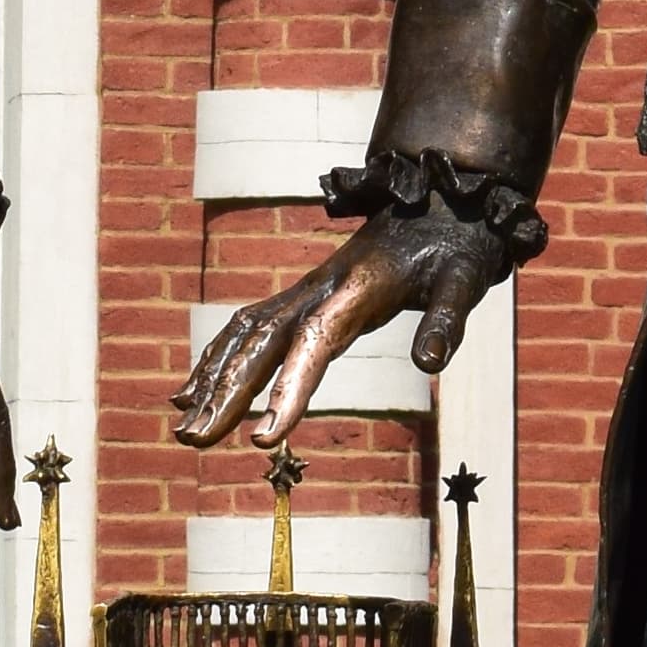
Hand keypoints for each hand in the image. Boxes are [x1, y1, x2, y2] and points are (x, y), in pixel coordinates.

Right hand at [174, 204, 514, 459]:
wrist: (438, 204)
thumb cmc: (455, 247)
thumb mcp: (464, 281)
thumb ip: (446, 320)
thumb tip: (430, 362)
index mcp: (357, 289)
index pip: (314, 342)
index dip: (287, 388)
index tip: (265, 436)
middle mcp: (318, 290)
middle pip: (261, 343)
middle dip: (225, 393)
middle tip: (193, 441)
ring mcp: (304, 293)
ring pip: (243, 337)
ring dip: (211, 381)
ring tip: (182, 428)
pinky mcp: (301, 298)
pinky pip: (246, 329)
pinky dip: (216, 360)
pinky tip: (191, 391)